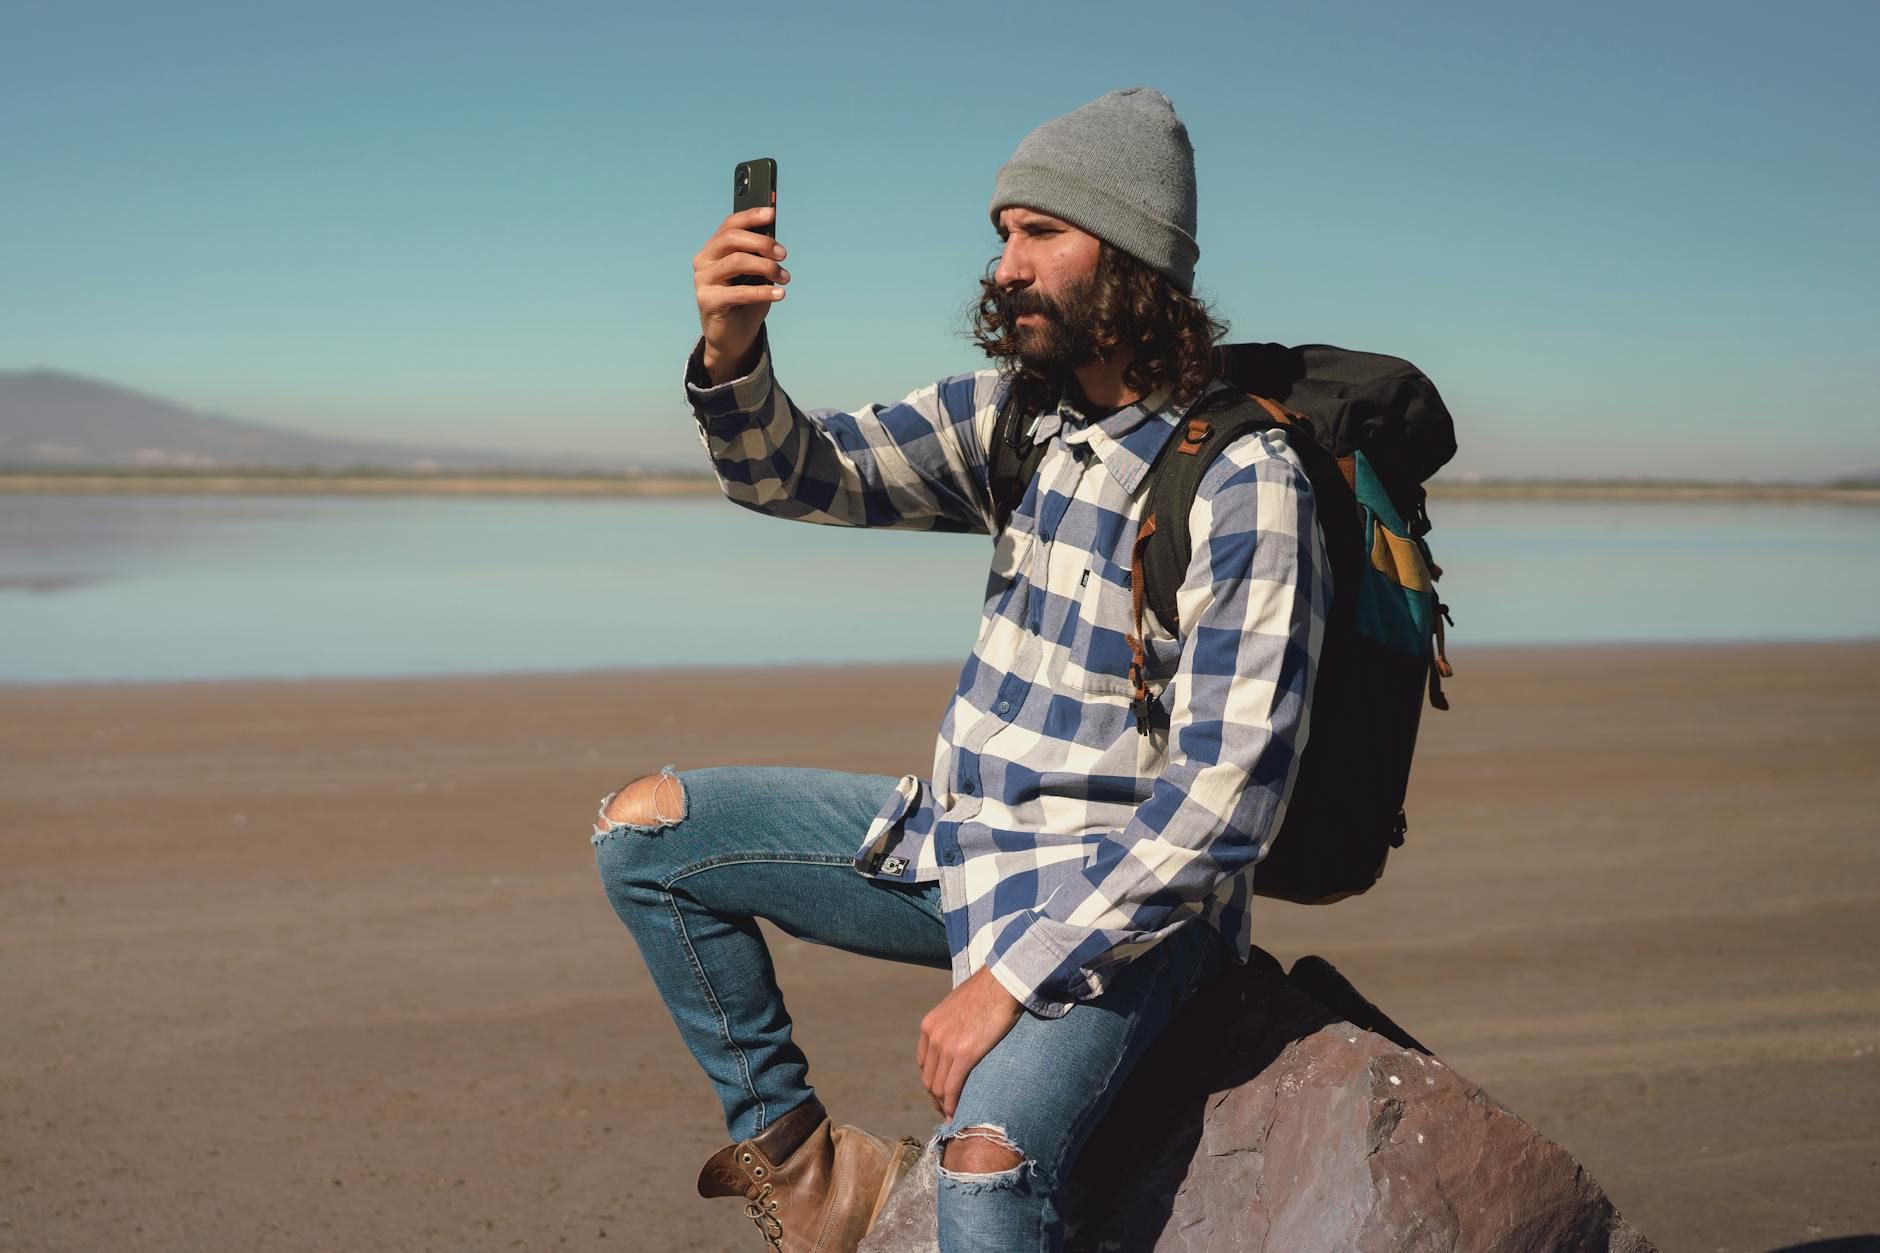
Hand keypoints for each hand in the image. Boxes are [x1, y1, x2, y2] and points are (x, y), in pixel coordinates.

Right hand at [693, 206, 788, 383]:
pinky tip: (780, 294)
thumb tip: (774, 241)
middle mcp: (704, 261)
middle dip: (762, 243)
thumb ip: (760, 257)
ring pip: (736, 261)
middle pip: (732, 239)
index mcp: (714, 250)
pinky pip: (738, 292)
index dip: (750, 216)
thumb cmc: (746, 303)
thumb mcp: (757, 276)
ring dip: (766, 267)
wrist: (734, 338)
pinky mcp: (707, 301)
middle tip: (783, 255)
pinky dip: (763, 291)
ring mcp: (702, 280)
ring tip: (784, 277)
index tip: (772, 213)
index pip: (730, 225)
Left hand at [916, 966, 1023, 1117]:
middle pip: (928, 1078)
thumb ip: (954, 1023)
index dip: (932, 1081)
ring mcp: (946, 1046)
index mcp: (930, 1025)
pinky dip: (953, 1105)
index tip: (942, 1092)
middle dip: (936, 1098)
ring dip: (944, 1105)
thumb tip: (963, 1035)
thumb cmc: (988, 990)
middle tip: (948, 1110)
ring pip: (938, 1087)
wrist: (1002, 981)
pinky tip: (958, 1113)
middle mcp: (933, 1036)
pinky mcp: (964, 1054)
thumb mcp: (959, 1005)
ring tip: (954, 1116)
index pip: (923, 1063)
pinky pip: (952, 1087)